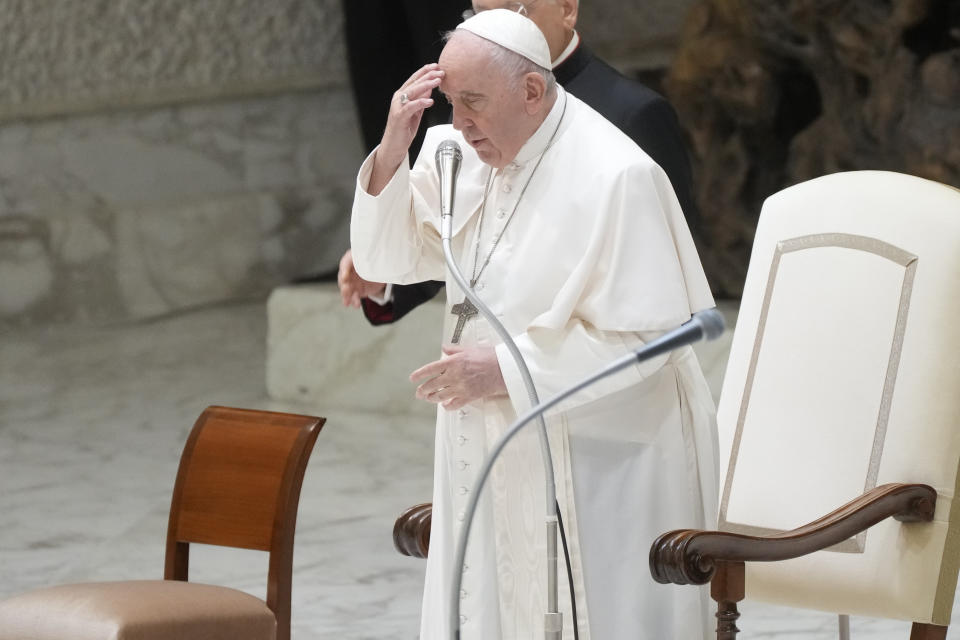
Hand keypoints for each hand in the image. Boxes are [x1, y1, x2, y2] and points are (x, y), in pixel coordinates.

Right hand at [337, 249, 385, 307]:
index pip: (345, 264)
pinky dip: (354, 301)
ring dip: (346, 295)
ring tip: (347, 301)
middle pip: (343, 278)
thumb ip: (371, 257)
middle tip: (346, 289)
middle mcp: (349, 272)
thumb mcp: (374, 256)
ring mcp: (352, 282)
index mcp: (351, 259)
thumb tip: (376, 256)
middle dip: (344, 285)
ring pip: (346, 290)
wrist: (382, 269)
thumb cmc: (375, 259)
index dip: (344, 270)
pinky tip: (356, 305)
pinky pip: (354, 297)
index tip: (345, 277)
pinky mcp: (358, 291)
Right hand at [369, 64, 444, 194]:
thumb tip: (430, 88)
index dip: (425, 71)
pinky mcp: (399, 117)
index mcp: (402, 96)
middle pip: (414, 83)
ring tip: (437, 81)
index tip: (436, 66)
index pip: (414, 79)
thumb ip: (421, 100)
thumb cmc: (404, 130)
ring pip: (412, 92)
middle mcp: (398, 99)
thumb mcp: (416, 112)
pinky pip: (410, 107)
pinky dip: (420, 102)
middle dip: (428, 76)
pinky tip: (430, 101)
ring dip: (426, 85)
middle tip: (440, 71)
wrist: (394, 146)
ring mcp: (398, 107)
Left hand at [410, 344, 507, 410]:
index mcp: (452, 362)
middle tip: (419, 392)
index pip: (430, 369)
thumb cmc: (490, 357)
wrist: (503, 369)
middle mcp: (454, 375)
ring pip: (440, 396)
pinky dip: (447, 406)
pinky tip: (445, 406)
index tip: (413, 379)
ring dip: (432, 398)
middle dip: (423, 390)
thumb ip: (455, 350)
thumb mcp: (470, 349)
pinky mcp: (468, 397)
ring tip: (429, 399)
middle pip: (432, 385)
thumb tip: (445, 349)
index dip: (419, 375)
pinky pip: (453, 404)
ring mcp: (460, 387)